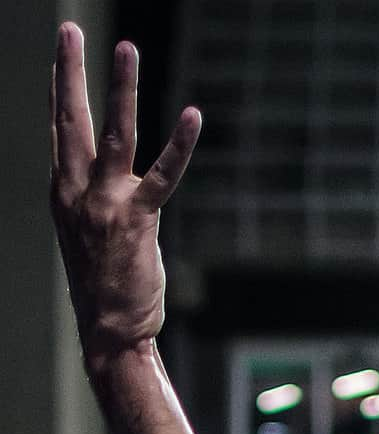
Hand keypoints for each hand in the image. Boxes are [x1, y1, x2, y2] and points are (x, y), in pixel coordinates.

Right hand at [49, 24, 201, 366]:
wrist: (109, 330)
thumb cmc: (105, 285)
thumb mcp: (88, 233)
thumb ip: (93, 200)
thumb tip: (105, 182)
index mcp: (62, 191)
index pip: (58, 128)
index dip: (59, 88)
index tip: (60, 54)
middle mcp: (76, 191)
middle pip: (69, 118)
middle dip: (69, 71)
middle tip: (67, 28)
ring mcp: (105, 203)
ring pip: (112, 134)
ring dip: (118, 88)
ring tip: (124, 47)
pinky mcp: (137, 219)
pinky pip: (161, 174)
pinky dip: (179, 144)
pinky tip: (191, 114)